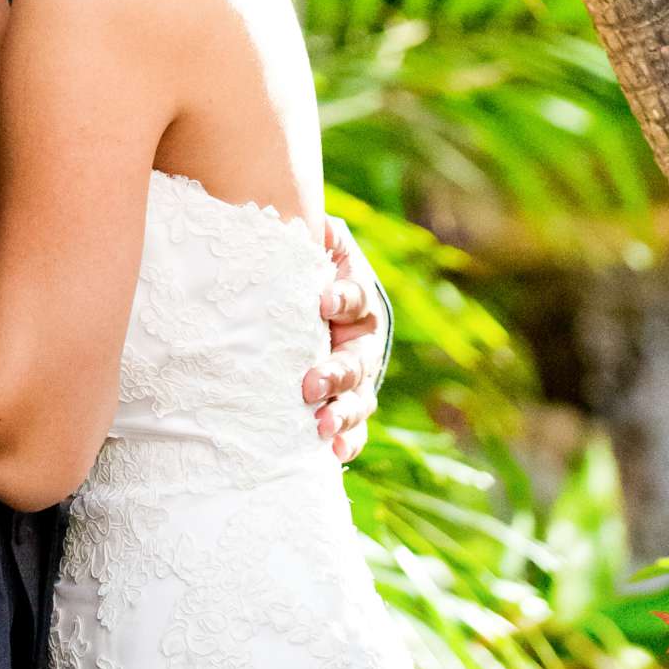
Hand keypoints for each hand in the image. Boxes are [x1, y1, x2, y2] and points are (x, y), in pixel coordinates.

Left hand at [301, 215, 383, 463]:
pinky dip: (349, 439)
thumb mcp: (312, 245)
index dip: (342, 297)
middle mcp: (363, 338)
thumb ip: (310, 231)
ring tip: (322, 426)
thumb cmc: (305, 268)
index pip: (355, 295)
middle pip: (358, 357)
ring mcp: (359, 374)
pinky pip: (354, 426)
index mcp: (358, 296)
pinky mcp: (347, 401)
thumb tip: (304, 216)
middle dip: (336, 372)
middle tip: (309, 383)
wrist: (309, 301)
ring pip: (360, 396)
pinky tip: (336, 453)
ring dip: (343, 412)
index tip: (321, 299)